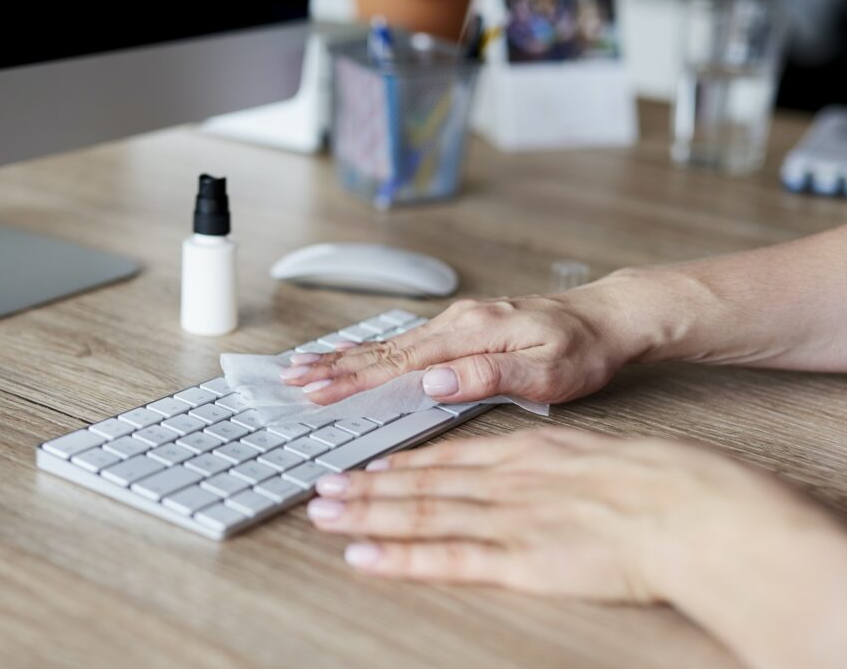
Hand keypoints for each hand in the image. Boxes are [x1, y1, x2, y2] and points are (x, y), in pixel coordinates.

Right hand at [280, 286, 642, 405]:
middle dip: (334, 364)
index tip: (317, 389)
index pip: (398, 362)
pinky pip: (406, 339)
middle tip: (292, 376)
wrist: (606, 318)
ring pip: (390, 341)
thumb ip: (489, 376)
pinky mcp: (462, 327)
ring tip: (308, 365)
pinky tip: (355, 352)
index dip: (353, 378)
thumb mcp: (548, 372)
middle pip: (383, 347)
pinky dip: (372, 348)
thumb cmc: (583, 349)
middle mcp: (457, 322)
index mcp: (471, 333)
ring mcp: (457, 322)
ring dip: (346, 356)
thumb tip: (434, 381)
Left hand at [307, 427, 846, 668]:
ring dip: (367, 515)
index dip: (403, 464)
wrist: (691, 508)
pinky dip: (399, 559)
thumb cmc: (660, 481)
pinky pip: (447, 560)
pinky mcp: (519, 560)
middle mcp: (506, 481)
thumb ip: (557, 461)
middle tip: (323, 488)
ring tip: (325, 514)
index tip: (369, 466)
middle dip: (367, 487)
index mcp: (528, 454)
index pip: (449, 458)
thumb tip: (543, 467)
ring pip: (421, 514)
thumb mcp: (598, 453)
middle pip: (421, 483)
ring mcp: (508, 519)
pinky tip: (364, 557)